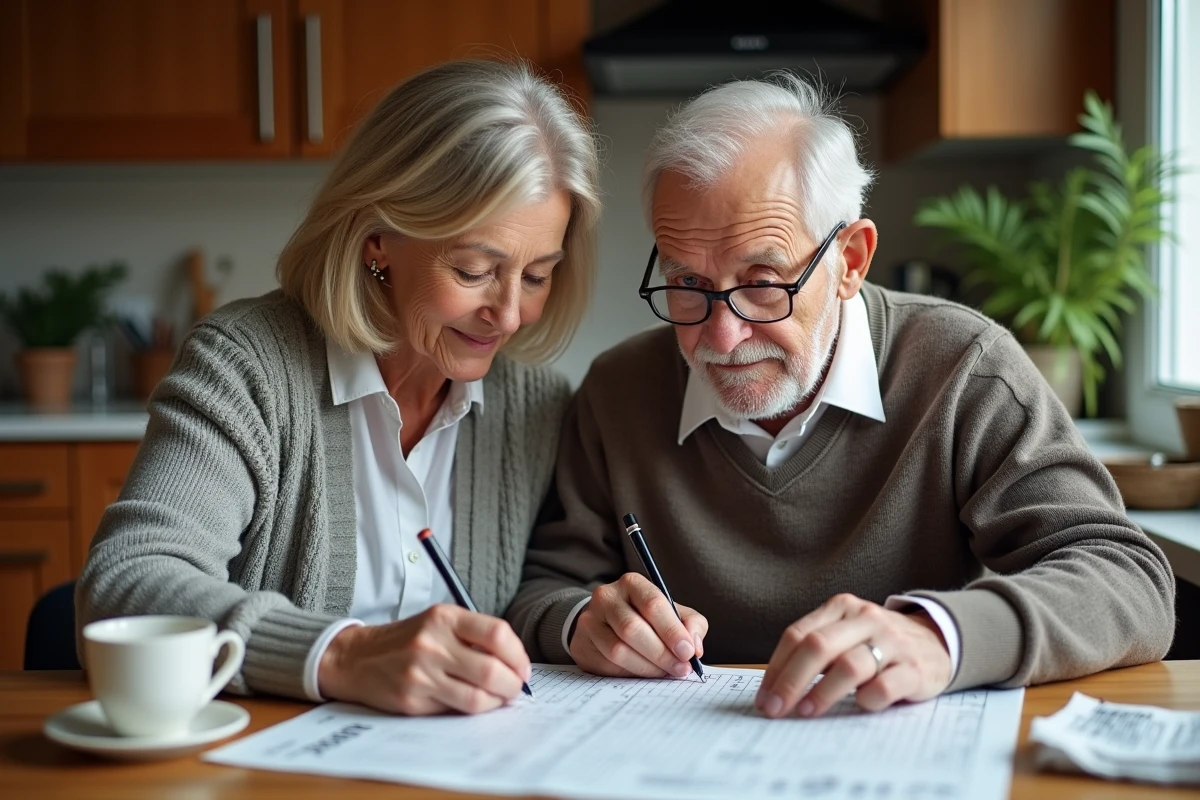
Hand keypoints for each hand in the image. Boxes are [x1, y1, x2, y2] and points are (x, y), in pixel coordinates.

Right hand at [318, 604, 531, 714]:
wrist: (357, 658)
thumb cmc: (408, 640)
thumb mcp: (439, 623)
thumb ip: (474, 636)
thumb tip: (516, 664)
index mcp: (444, 618)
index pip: (497, 634)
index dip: (518, 655)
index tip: (523, 667)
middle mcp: (432, 643)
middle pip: (492, 670)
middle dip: (513, 684)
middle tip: (516, 688)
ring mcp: (421, 674)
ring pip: (477, 698)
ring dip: (497, 701)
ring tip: (499, 698)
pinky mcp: (412, 700)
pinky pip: (455, 710)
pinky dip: (472, 710)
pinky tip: (472, 702)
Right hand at [570, 572, 707, 678]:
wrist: (605, 622)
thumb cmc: (646, 618)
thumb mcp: (672, 613)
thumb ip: (691, 624)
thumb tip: (695, 647)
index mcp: (632, 584)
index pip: (653, 604)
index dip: (672, 631)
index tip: (688, 653)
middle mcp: (606, 597)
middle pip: (632, 628)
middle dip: (661, 653)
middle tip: (680, 669)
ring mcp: (590, 620)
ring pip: (618, 650)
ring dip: (647, 667)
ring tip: (665, 673)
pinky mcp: (582, 644)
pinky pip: (607, 664)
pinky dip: (630, 673)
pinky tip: (644, 673)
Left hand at [755, 593, 951, 717]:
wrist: (937, 643)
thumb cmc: (877, 645)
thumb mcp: (846, 634)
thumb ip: (816, 652)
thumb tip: (774, 688)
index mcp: (841, 607)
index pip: (798, 634)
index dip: (776, 667)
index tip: (764, 697)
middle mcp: (866, 618)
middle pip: (818, 647)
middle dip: (790, 680)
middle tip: (775, 709)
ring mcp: (892, 642)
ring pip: (849, 666)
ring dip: (822, 693)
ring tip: (805, 712)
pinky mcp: (915, 668)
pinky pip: (884, 686)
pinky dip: (866, 700)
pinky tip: (859, 706)